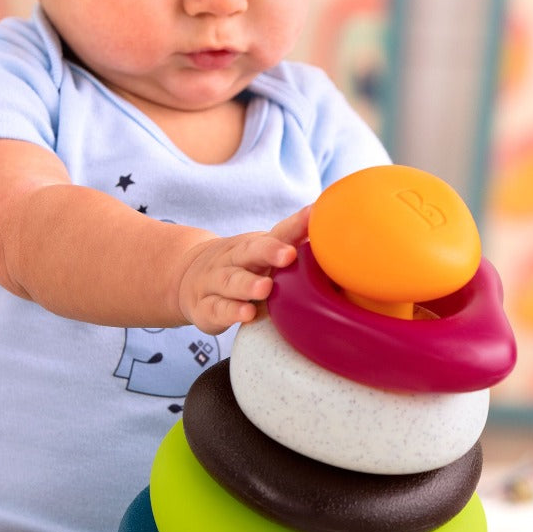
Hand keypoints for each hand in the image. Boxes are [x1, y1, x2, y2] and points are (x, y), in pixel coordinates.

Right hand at [176, 207, 309, 333]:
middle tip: (288, 255)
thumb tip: (346, 249)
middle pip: (250, 251)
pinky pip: (217, 308)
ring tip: (265, 288)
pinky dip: (230, 311)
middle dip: (269, 251)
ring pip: (231, 280)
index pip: (278, 232)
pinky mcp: (205, 307)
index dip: (296, 225)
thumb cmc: (243, 266)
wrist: (187, 276)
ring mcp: (215, 281)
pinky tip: (245, 314)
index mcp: (255, 245)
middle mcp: (234, 258)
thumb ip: (296, 250)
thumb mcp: (265, 254)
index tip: (313, 217)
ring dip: (247, 284)